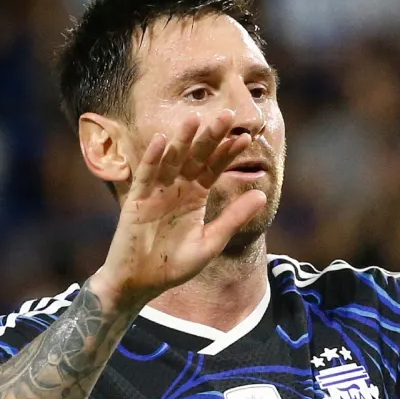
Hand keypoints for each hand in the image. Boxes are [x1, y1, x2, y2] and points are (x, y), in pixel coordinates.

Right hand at [87, 110, 267, 310]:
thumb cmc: (174, 266)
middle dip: (210, 137)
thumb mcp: (211, 242)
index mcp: (195, 197)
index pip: (214, 169)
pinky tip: (161, 140)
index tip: (245, 138)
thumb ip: (233, 218)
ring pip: (171, 161)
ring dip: (182, 140)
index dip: (227, 154)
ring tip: (194, 119)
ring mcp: (157, 192)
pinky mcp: (137, 200)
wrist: (141, 283)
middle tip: (226, 115)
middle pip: (195, 158)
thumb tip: (262, 195)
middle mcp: (177, 189)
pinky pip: (146, 176)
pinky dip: (152, 158)